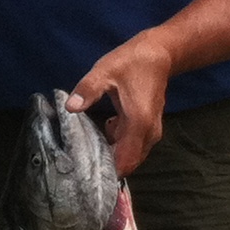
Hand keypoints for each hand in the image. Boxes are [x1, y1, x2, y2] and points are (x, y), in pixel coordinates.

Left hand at [68, 35, 176, 177]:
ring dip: (112, 154)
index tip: (87, 175)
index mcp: (139, 123)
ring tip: (88, 149)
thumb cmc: (131, 62)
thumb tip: (70, 107)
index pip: (126, 161)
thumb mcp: (105, 72)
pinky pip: (133, 146)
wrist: (159, 54)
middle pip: (128, 163)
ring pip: (131, 155)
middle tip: (82, 163)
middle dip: (107, 165)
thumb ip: (88, 90)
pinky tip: (103, 131)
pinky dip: (118, 145)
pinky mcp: (148, 128)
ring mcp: (151, 131)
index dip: (108, 171)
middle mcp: (148, 133)